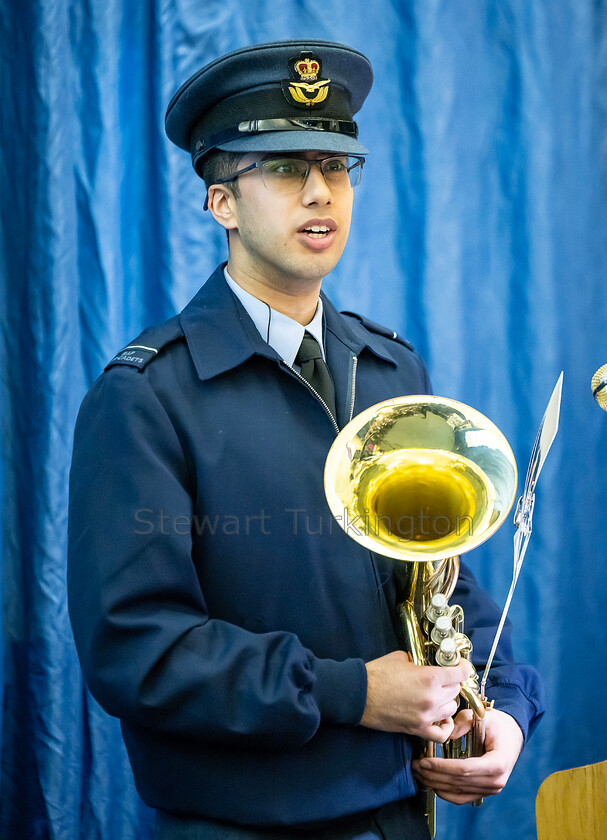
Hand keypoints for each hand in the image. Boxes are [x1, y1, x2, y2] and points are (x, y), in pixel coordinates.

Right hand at [359, 651, 473, 741]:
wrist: (359, 695)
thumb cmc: (376, 675)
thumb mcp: (401, 658)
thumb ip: (419, 662)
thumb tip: (425, 664)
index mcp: (430, 677)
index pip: (462, 673)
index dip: (464, 667)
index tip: (461, 666)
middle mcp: (433, 698)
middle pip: (456, 691)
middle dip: (451, 683)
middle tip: (443, 678)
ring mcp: (426, 716)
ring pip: (451, 709)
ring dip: (447, 701)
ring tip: (436, 696)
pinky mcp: (417, 729)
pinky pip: (442, 734)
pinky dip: (444, 727)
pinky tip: (439, 718)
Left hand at [411, 708, 523, 803]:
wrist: (511, 737)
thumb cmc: (498, 726)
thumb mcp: (484, 716)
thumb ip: (464, 721)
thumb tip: (447, 733)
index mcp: (498, 763)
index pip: (465, 769)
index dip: (442, 767)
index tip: (425, 761)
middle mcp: (496, 781)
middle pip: (459, 782)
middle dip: (434, 775)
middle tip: (415, 766)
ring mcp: (490, 790)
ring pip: (457, 792)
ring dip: (435, 784)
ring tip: (418, 772)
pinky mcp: (483, 792)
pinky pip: (461, 797)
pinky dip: (444, 792)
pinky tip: (431, 783)